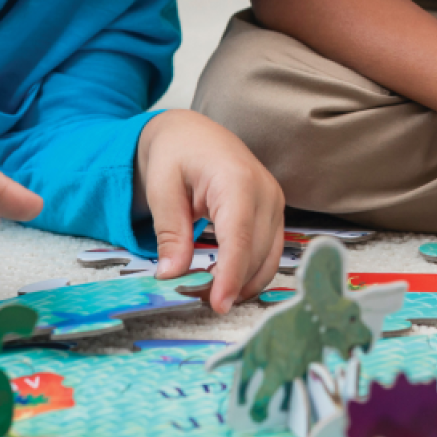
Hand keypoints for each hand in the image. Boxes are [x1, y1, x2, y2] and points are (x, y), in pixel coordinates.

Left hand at [135, 110, 284, 313]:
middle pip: (256, 252)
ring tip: (210, 295)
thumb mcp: (161, 188)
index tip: (217, 304)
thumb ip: (169, 232)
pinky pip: (270, 251)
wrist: (192, 132)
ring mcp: (274, 201)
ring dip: (243, 282)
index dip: (230, 274)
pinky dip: (250, 271)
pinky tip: (225, 281)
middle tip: (198, 302)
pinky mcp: (274, 212)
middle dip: (232, 284)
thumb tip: (171, 275)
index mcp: (236, 179)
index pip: (239, 237)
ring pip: (269, 257)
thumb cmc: (176, 152)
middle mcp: (265, 190)